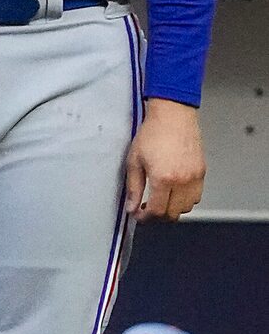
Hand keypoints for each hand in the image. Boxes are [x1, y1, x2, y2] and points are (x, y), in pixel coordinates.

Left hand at [125, 97, 205, 219]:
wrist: (173, 116)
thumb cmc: (152, 134)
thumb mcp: (134, 161)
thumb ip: (133, 188)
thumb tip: (131, 207)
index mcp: (164, 179)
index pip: (157, 211)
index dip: (145, 217)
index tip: (138, 215)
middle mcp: (183, 181)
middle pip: (173, 213)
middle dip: (158, 215)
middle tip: (147, 208)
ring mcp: (195, 177)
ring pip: (187, 207)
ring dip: (173, 208)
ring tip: (160, 199)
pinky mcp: (202, 172)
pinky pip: (196, 196)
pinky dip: (185, 199)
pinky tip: (173, 190)